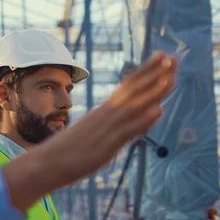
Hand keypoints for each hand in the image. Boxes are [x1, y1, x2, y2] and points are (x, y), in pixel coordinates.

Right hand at [3, 51, 177, 210]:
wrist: (45, 163)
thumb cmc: (68, 151)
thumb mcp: (95, 134)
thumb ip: (118, 127)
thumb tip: (138, 118)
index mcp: (103, 111)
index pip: (129, 85)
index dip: (147, 70)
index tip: (163, 56)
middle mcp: (106, 114)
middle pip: (134, 90)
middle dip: (155, 73)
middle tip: (174, 57)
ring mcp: (106, 129)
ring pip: (134, 107)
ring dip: (154, 92)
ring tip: (172, 77)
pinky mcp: (105, 146)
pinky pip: (127, 132)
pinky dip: (143, 120)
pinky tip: (158, 111)